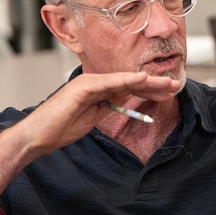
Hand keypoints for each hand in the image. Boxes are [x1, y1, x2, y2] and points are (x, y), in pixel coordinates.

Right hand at [15, 71, 179, 155]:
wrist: (39, 136)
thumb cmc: (62, 127)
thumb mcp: (95, 117)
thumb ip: (110, 106)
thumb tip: (128, 100)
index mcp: (97, 89)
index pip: (129, 87)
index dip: (150, 89)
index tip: (169, 92)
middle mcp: (94, 82)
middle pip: (130, 81)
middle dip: (154, 84)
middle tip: (176, 85)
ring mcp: (87, 83)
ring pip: (123, 80)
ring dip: (147, 81)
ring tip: (167, 83)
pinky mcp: (81, 88)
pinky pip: (108, 83)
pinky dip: (125, 80)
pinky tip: (142, 79)